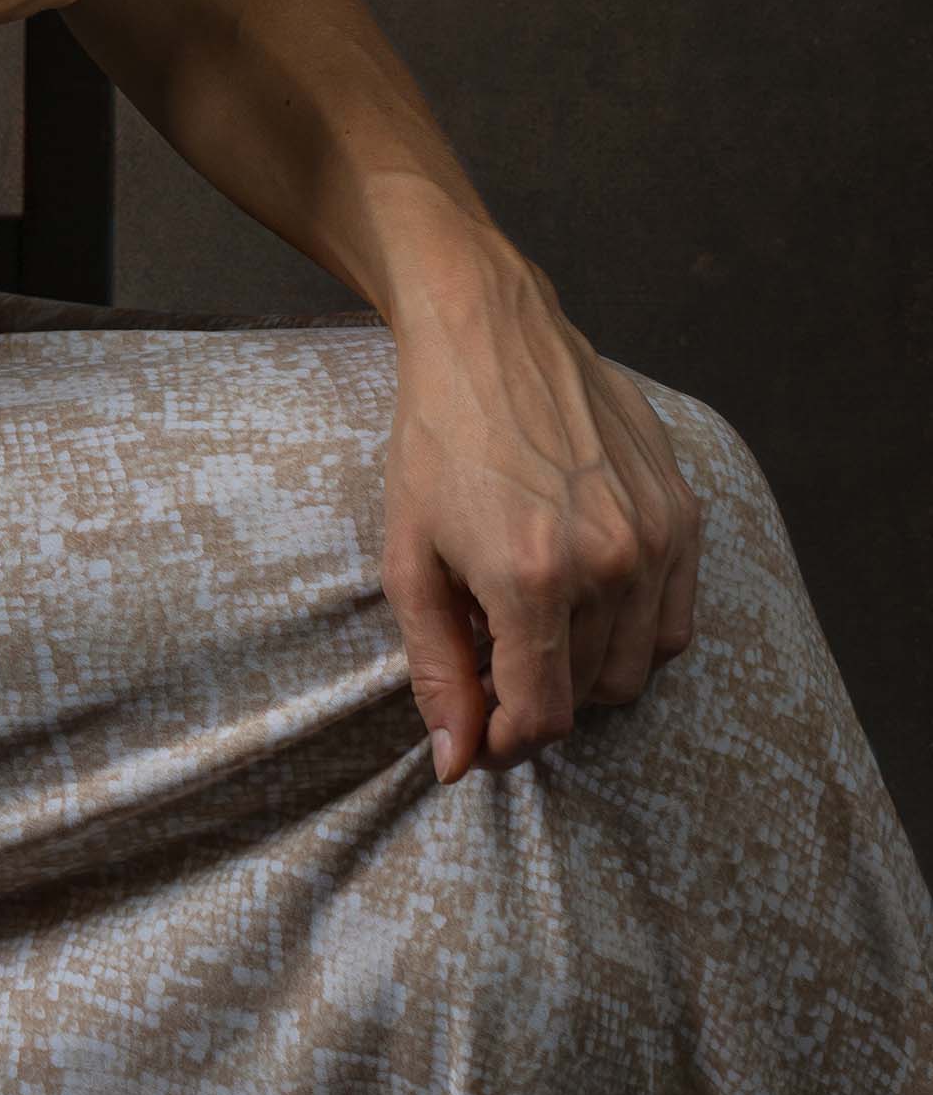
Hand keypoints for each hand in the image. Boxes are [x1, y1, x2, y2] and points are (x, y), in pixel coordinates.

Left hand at [381, 235, 703, 779]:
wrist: (488, 331)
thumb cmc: (435, 439)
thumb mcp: (409, 556)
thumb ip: (436, 667)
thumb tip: (457, 763)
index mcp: (532, 579)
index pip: (543, 718)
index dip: (505, 742)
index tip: (479, 732)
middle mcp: (609, 563)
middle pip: (590, 696)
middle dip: (537, 695)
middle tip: (492, 655)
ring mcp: (657, 536)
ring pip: (638, 666)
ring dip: (585, 666)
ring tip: (532, 617)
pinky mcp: (685, 512)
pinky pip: (677, 620)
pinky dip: (636, 630)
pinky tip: (586, 594)